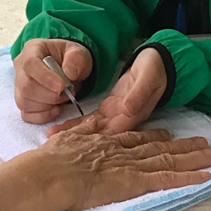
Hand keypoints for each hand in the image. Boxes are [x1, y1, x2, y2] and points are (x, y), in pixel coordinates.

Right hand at [13, 38, 93, 123]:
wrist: (67, 66)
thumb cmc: (70, 57)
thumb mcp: (78, 52)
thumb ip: (76, 59)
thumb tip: (69, 74)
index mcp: (32, 50)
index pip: (30, 64)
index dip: (45, 77)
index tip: (62, 86)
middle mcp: (20, 67)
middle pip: (26, 87)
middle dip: (50, 95)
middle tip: (67, 93)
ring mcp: (19, 85)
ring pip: (24, 102)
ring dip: (47, 105)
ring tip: (62, 98)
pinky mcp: (23, 100)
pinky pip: (26, 114)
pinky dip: (42, 116)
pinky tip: (55, 109)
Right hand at [41, 125, 210, 210]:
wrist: (50, 174)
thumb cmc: (50, 162)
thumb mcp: (65, 139)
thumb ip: (79, 133)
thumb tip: (85, 126)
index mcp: (106, 142)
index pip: (136, 138)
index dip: (154, 136)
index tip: (167, 135)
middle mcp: (123, 151)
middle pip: (159, 147)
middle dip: (182, 145)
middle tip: (202, 143)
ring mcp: (130, 165)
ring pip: (168, 160)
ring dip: (192, 158)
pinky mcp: (135, 181)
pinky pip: (167, 179)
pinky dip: (187, 177)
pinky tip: (204, 177)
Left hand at [48, 47, 167, 138]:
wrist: (158, 63)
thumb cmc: (155, 69)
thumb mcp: (149, 78)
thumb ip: (138, 93)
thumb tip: (127, 110)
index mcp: (133, 115)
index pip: (112, 133)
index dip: (96, 140)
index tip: (76, 147)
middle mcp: (122, 119)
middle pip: (98, 135)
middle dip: (78, 140)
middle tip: (54, 144)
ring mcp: (115, 114)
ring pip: (92, 129)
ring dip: (74, 133)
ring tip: (52, 136)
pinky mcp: (109, 107)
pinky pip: (92, 119)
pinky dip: (78, 124)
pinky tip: (64, 128)